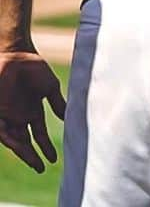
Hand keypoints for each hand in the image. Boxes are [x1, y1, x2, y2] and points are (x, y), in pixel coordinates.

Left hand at [0, 51, 65, 172]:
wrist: (16, 56)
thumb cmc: (33, 68)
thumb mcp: (50, 86)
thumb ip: (57, 103)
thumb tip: (68, 117)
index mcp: (32, 112)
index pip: (39, 135)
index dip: (46, 147)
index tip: (55, 159)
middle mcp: (19, 118)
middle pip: (26, 142)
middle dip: (33, 156)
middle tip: (42, 168)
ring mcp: (9, 117)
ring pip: (15, 140)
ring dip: (24, 152)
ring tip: (35, 162)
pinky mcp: (0, 116)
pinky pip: (3, 132)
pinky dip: (12, 140)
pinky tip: (21, 145)